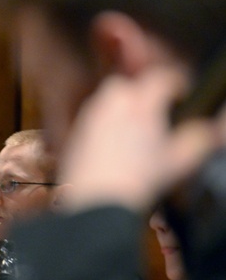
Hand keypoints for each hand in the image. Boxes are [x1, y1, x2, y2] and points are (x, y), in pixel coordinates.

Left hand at [59, 67, 220, 212]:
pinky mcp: (75, 135)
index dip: (175, 85)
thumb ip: (197, 140)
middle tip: (152, 113)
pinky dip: (101, 126)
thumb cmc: (140, 180)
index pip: (161, 79)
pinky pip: (90, 121)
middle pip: (126, 84)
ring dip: (118, 108)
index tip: (181, 96)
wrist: (98, 200)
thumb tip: (205, 131)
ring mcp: (90, 118)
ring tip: (131, 131)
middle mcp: (113, 104)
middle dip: (139, 93)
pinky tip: (110, 147)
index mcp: (142, 103)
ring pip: (104, 101)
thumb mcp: (180, 161)